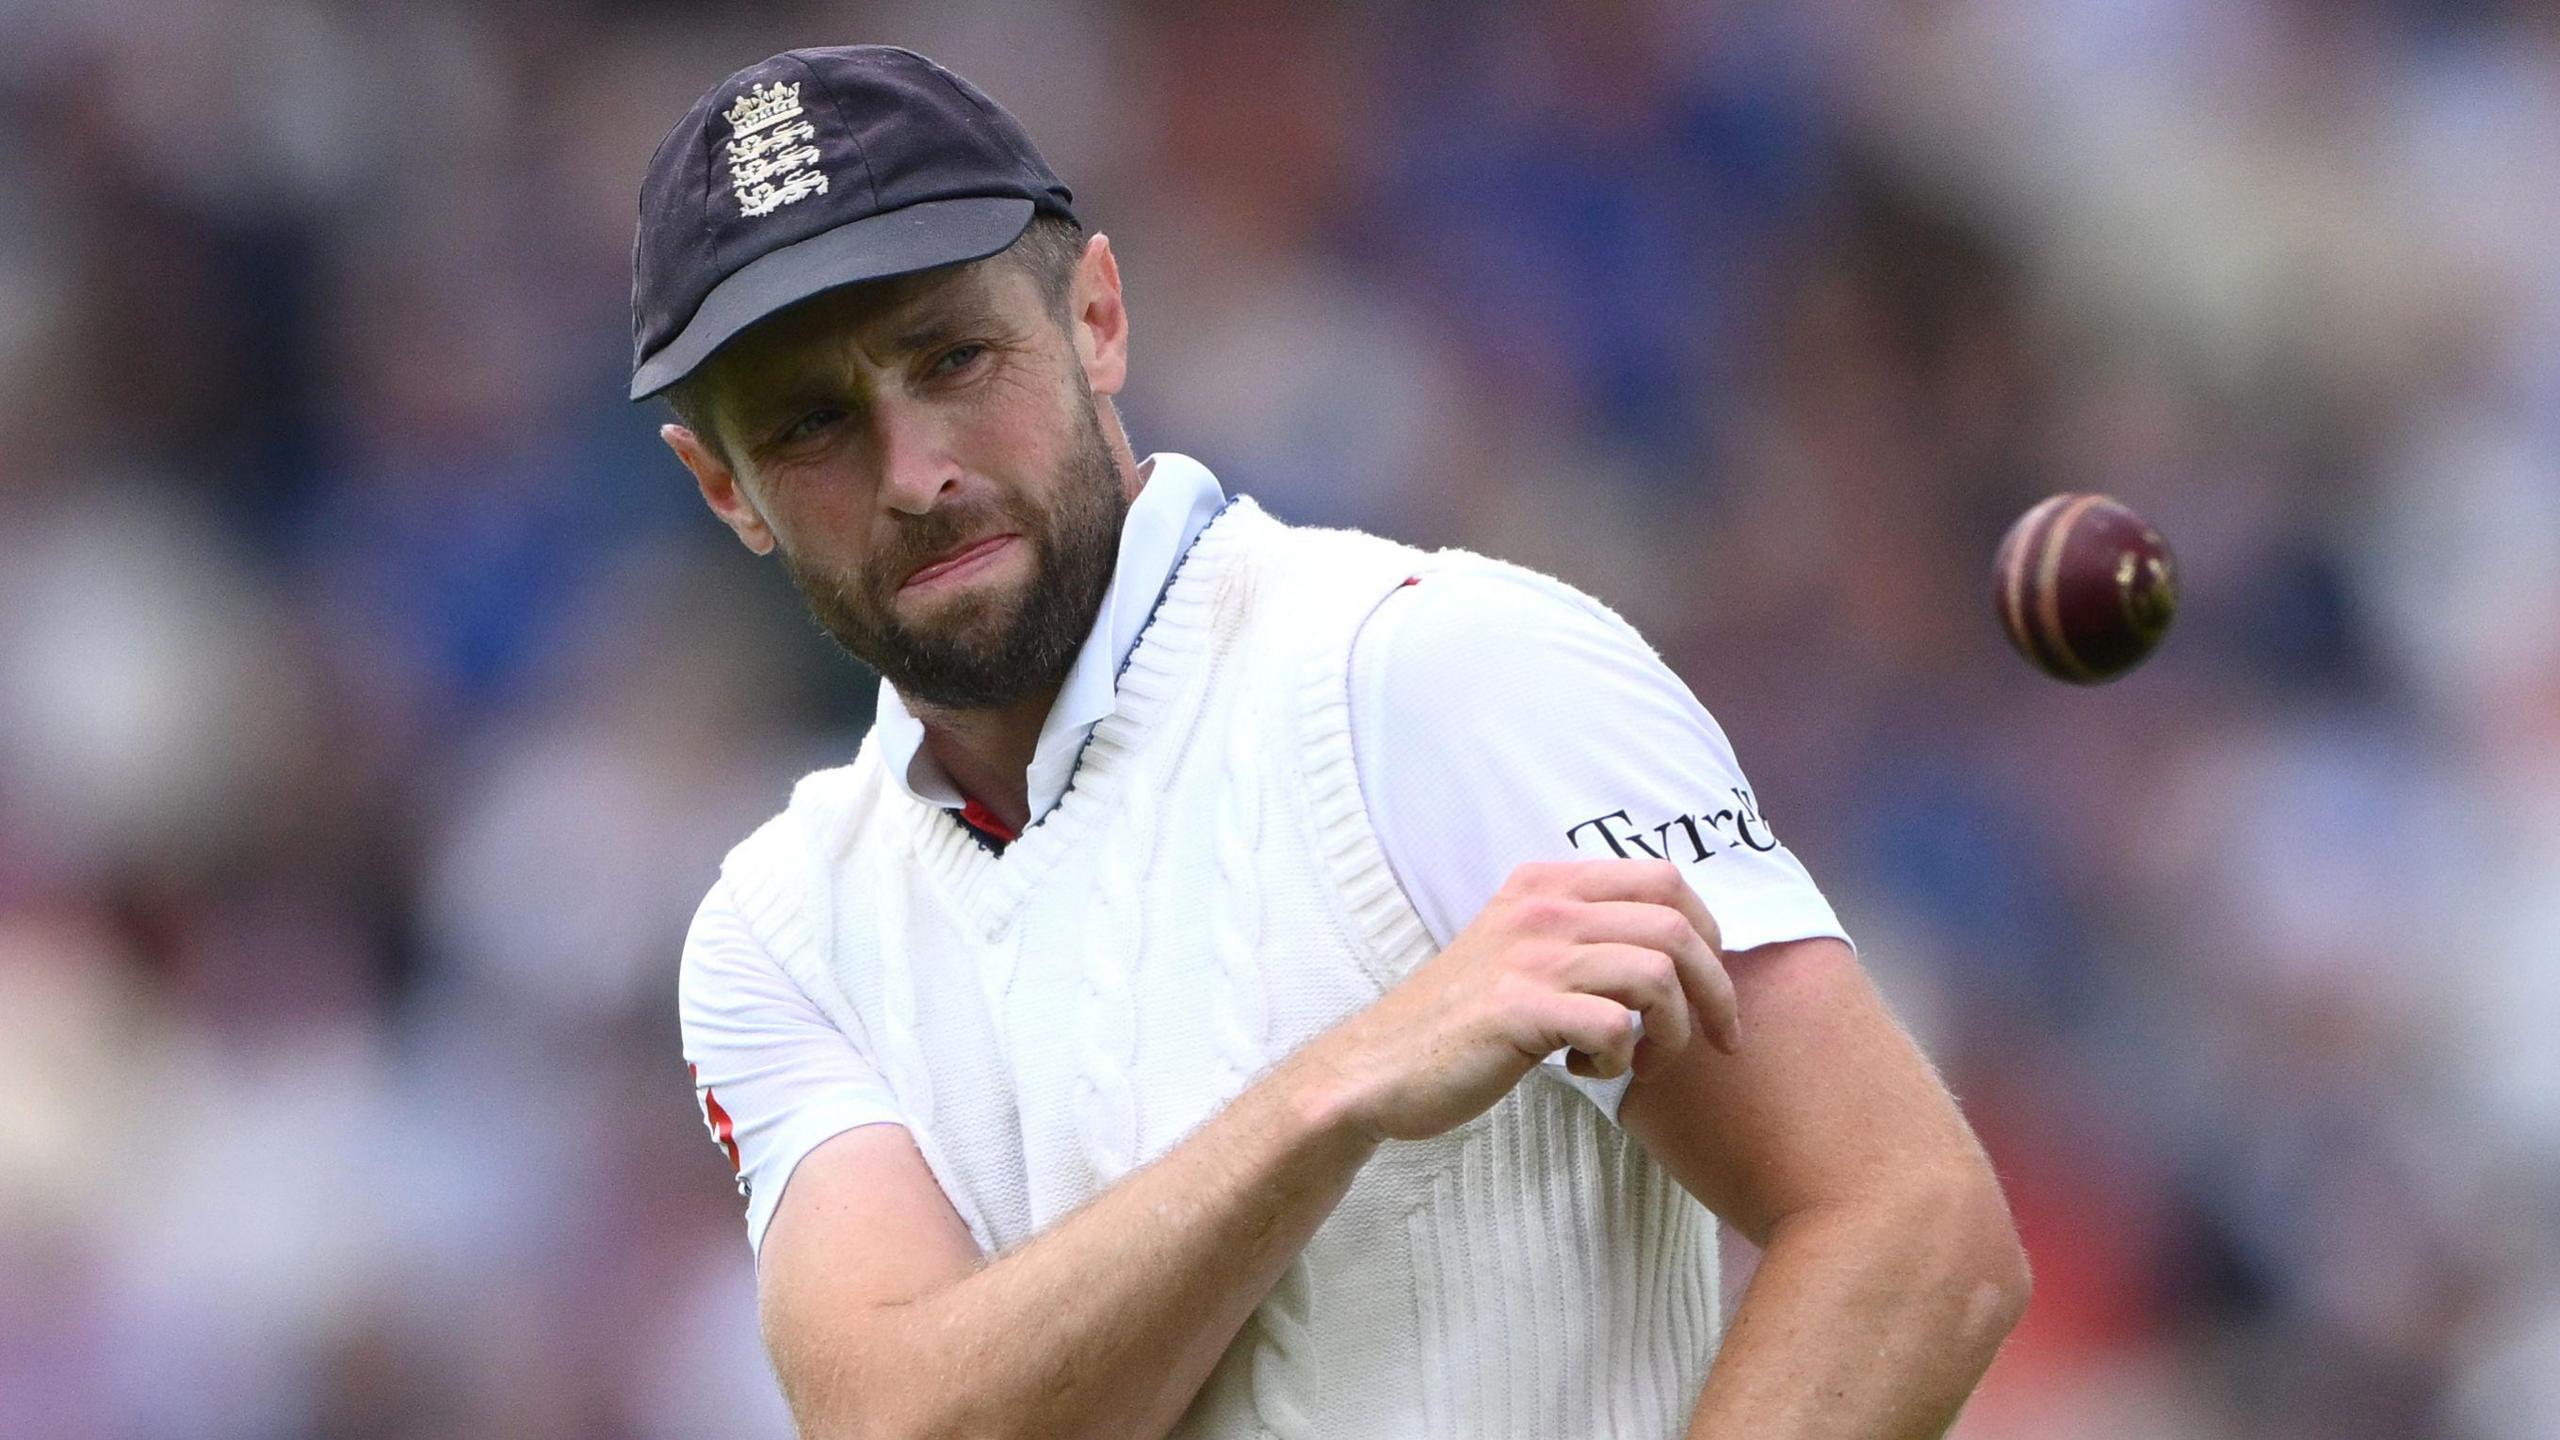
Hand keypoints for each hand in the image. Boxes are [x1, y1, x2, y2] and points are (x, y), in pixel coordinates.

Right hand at [1297, 859, 1737, 1142]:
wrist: (1378, 1066)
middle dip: (1714, 992)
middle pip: (1677, 926)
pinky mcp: (1518, 1011)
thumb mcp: (1520, 949)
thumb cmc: (1462, 1020)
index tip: (1710, 991)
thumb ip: (1584, 933)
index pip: (1666, 880)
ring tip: (1637, 1060)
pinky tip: (1588, 1070)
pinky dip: (1620, 1059)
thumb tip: (1680, 947)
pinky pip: (1617, 1027)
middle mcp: (1540, 908)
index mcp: (1545, 883)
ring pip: (1657, 975)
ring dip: (1670, 1033)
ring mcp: (1528, 956)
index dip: (1710, 936)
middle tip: (1711, 1040)